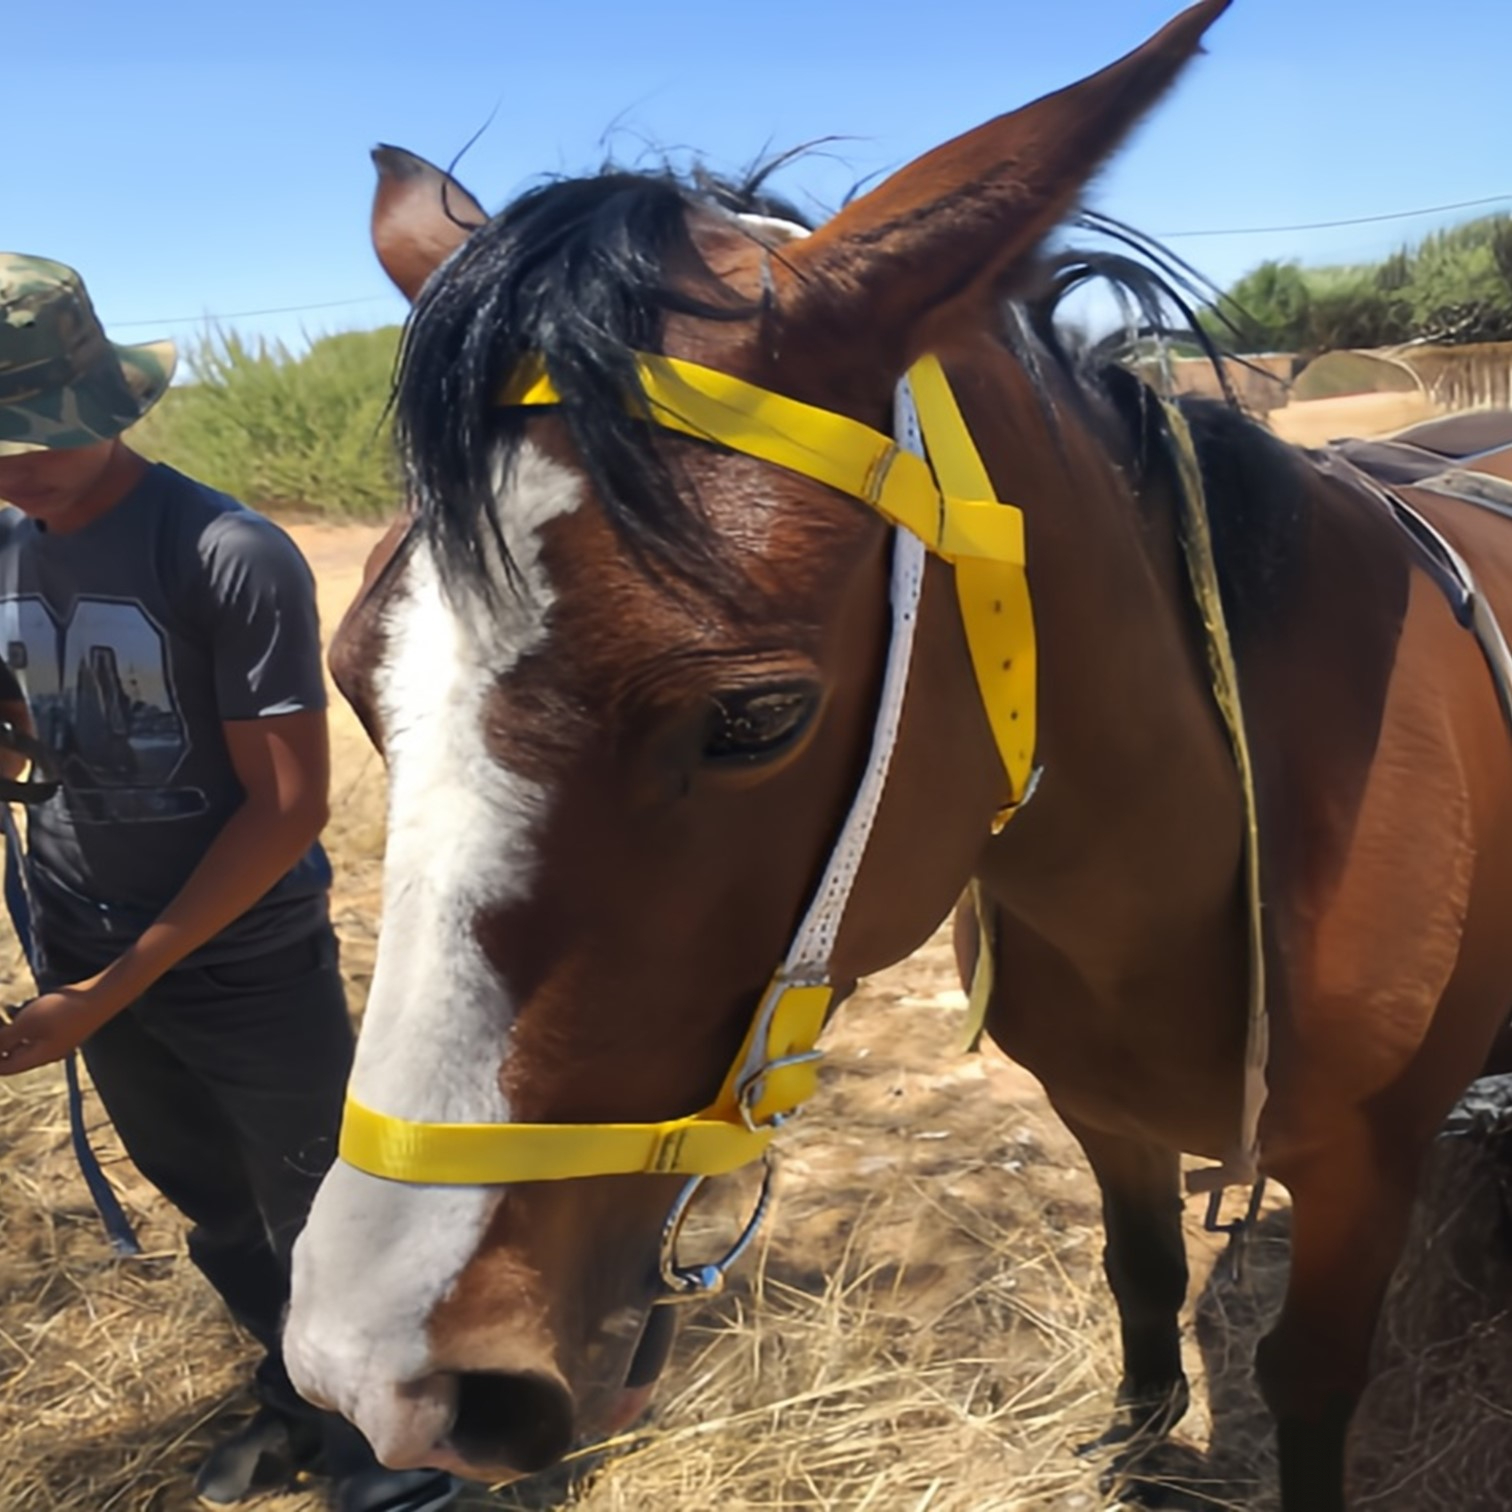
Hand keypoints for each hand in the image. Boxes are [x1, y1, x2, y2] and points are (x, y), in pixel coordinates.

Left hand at [0, 983, 117, 1073]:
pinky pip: (37, 1031)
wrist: (99, 997)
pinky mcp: (63, 1029)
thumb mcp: (27, 1023)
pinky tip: (24, 1007)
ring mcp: (57, 1041)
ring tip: (5, 1012)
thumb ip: (5, 1039)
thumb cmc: (62, 1011)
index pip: (5, 1068)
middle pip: (14, 1055)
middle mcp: (47, 1053)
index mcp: (38, 1057)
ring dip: (12, 1029)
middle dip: (1, 1041)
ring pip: (26, 1041)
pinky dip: (26, 1022)